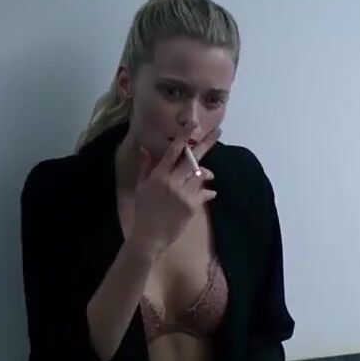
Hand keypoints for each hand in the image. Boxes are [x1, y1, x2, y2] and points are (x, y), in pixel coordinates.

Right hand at [129, 128, 221, 256]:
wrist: (149, 236)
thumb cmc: (143, 210)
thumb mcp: (141, 187)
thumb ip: (146, 167)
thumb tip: (145, 148)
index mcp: (158, 174)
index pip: (173, 151)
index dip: (184, 136)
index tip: (193, 125)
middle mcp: (172, 181)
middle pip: (192, 158)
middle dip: (206, 144)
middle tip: (218, 132)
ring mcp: (183, 193)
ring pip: (200, 175)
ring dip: (206, 173)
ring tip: (209, 174)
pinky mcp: (192, 206)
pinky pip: (205, 193)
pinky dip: (209, 192)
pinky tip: (210, 193)